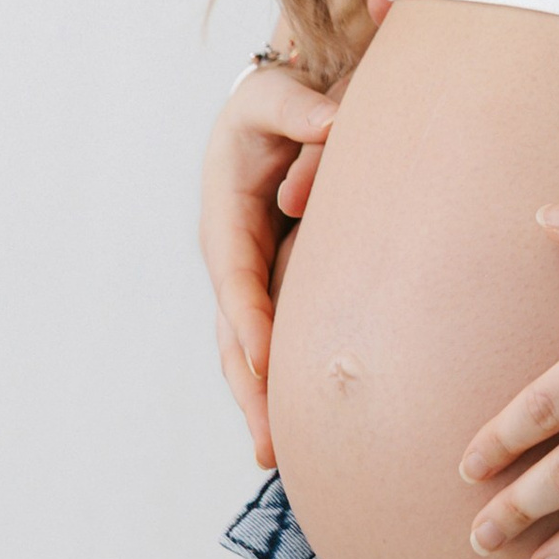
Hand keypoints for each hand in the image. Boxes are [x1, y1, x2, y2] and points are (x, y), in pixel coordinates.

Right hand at [199, 58, 342, 464]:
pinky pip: (275, 342)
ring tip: (278, 462)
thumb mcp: (276, 97)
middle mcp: (232, 260)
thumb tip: (331, 126)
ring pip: (251, 353)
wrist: (274, 114)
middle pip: (237, 336)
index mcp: (226, 218)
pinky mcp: (274, 289)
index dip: (251, 322)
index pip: (238, 279)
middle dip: (251, 391)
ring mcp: (251, 280)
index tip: (266, 365)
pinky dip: (282, 385)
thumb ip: (301, 109)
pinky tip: (302, 430)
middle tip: (269, 447)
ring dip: (262, 403)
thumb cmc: (274, 106)